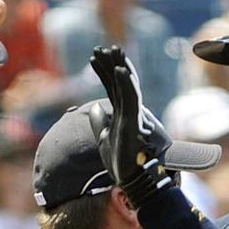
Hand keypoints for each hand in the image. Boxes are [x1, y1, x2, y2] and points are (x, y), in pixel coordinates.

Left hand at [89, 46, 174, 207]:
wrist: (132, 181)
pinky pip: (130, 99)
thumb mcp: (104, 140)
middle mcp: (130, 112)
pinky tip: (119, 69)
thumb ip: (99, 122)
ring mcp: (133, 116)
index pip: (113, 88)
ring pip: (126, 86)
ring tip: (108, 50)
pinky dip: (125, 83)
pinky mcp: (134, 122)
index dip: (104, 72)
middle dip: (111, 64)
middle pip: (120, 82)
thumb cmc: (121, 164)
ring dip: (117, 66)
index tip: (94, 57)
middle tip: (101, 47)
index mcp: (123, 115)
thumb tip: (94, 106)